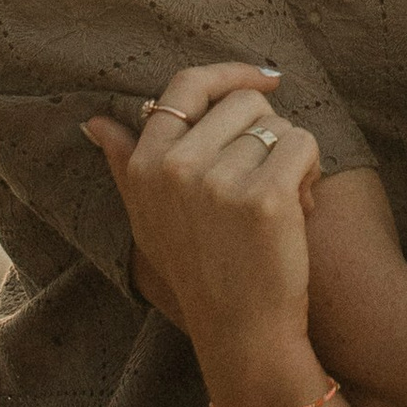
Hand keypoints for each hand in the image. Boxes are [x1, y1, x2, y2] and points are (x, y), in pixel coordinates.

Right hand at [85, 66, 323, 400]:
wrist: (242, 331)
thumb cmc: (199, 271)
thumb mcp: (148, 219)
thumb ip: (125, 166)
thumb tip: (95, 123)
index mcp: (146, 165)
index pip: (186, 85)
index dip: (229, 74)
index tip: (264, 79)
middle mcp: (175, 167)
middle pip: (242, 102)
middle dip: (266, 133)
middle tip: (266, 179)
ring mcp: (218, 181)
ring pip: (277, 124)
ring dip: (289, 157)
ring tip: (280, 203)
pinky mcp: (264, 197)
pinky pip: (303, 143)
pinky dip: (312, 171)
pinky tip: (302, 207)